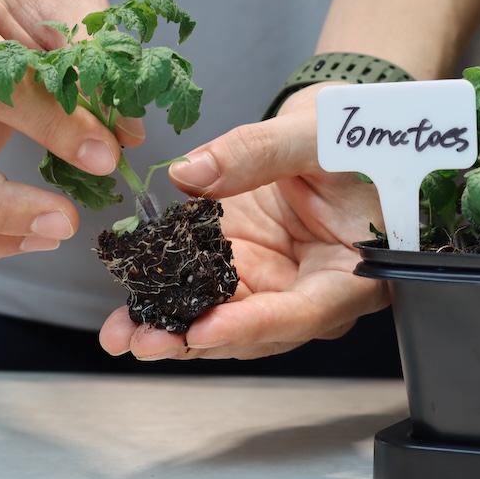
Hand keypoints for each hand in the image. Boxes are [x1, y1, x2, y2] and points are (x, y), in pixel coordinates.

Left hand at [98, 85, 390, 360]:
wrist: (344, 136)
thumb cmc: (356, 140)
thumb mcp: (316, 136)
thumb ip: (258, 152)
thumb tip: (190, 174)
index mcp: (352, 273)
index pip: (304, 312)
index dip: (252, 325)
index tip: (202, 330)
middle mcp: (312, 291)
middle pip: (257, 331)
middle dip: (197, 340)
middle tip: (147, 342)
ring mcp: (274, 284)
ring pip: (223, 322)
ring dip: (172, 331)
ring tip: (124, 334)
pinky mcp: (241, 270)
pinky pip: (201, 294)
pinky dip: (164, 303)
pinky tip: (127, 311)